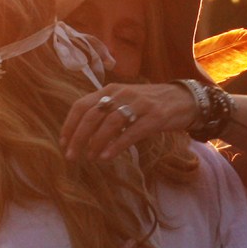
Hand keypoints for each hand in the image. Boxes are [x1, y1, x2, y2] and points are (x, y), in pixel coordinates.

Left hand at [61, 82, 197, 162]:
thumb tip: (81, 135)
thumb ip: (104, 113)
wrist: (184, 100)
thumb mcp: (123, 102)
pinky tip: (106, 157)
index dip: (69, 125)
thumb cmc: (148, 105)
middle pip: (92, 115)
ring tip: (90, 158)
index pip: (81, 105)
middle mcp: (122, 94)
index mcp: (110, 90)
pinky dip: (116, 145)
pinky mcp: (154, 117)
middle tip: (71, 156)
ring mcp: (139, 104)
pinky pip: (131, 132)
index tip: (63, 143)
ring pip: (110, 123)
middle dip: (78, 137)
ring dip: (96, 142)